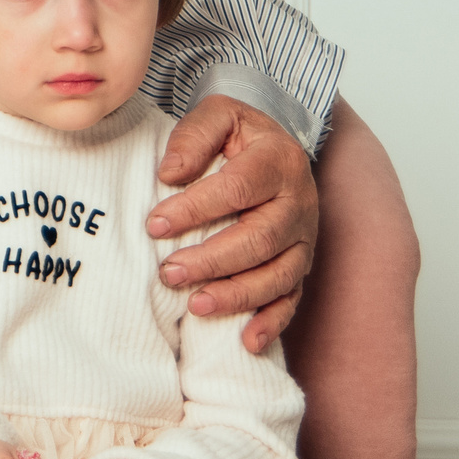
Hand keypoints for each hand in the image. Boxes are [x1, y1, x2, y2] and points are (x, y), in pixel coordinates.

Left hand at [151, 97, 318, 350]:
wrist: (275, 146)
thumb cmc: (238, 134)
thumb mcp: (218, 115)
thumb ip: (193, 136)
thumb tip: (168, 174)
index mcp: (279, 162)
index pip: (237, 189)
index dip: (194, 209)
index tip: (154, 224)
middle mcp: (299, 203)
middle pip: (259, 239)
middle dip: (211, 260)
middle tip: (168, 272)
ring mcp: (304, 239)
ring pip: (278, 275)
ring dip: (237, 295)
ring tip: (196, 305)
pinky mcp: (301, 265)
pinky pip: (293, 299)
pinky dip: (272, 323)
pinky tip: (247, 342)